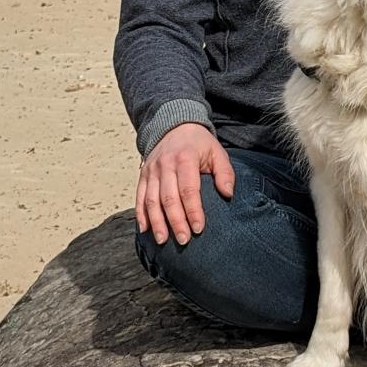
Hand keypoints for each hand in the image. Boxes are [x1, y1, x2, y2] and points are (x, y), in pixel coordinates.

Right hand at [136, 123, 234, 246]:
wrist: (174, 126)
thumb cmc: (199, 144)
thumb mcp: (217, 152)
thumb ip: (225, 173)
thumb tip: (228, 194)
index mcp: (185, 158)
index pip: (188, 189)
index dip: (193, 210)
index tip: (199, 228)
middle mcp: (165, 164)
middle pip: (168, 198)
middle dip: (175, 221)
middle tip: (183, 240)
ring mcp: (151, 170)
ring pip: (151, 200)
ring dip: (156, 222)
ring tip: (163, 240)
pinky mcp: (143, 175)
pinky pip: (139, 197)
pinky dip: (140, 215)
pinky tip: (145, 230)